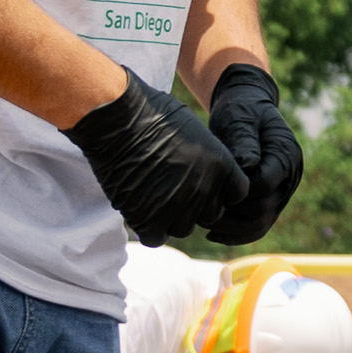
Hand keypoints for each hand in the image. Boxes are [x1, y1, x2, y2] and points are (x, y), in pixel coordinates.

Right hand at [66, 70, 239, 242]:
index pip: (235, 195)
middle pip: (210, 215)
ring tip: (150, 191)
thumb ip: (209, 160)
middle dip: (194, 205)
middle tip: (170, 186)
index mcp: (222, 167)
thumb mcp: (195, 131)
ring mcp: (177, 208)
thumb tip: (209, 175)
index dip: (217, 191)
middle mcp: (204, 191)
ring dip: (169, 216)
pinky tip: (138, 204)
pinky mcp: (148, 220)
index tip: (199, 182)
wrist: (116, 119)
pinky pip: (155, 237)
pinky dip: (147, 226)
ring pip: (182, 228)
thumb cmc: (152, 115)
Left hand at [201, 62, 303, 246]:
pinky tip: (212, 233)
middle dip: (230, 214)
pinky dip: (235, 235)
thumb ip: (244, 139)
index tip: (208, 185)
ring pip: (260, 225)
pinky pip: (256, 228)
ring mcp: (280, 193)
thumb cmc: (240, 111)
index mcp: (287, 156)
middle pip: (262, 211)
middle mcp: (289, 179)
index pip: (262, 186)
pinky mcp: (268, 202)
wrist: (245, 110)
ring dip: (231, 229)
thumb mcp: (240, 118)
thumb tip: (247, 164)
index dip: (235, 191)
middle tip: (198, 210)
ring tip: (202, 222)